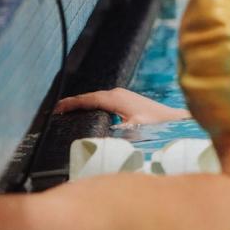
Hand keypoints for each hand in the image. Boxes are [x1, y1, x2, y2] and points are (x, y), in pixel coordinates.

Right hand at [53, 88, 188, 124]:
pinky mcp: (125, 100)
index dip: (71, 103)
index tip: (57, 108)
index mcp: (115, 98)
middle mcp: (117, 93)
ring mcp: (121, 95)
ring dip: (81, 104)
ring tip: (66, 111)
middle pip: (88, 97)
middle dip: (72, 103)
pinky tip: (87, 111)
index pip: (87, 99)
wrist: (173, 120)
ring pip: (95, 98)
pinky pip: (102, 101)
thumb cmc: (157, 125)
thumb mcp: (136, 130)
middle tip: (56, 111)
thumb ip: (119, 132)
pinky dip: (91, 105)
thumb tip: (103, 136)